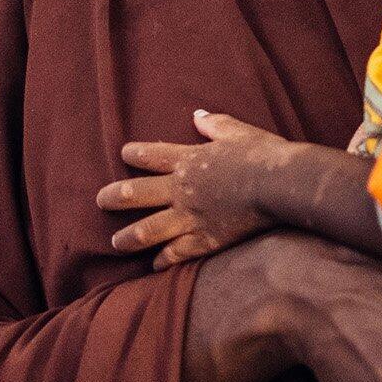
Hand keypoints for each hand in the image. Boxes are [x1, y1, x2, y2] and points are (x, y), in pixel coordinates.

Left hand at [99, 110, 294, 267]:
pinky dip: (163, 260)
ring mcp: (191, 217)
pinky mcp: (205, 240)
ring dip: (128, 237)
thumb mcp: (237, 131)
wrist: (280, 185)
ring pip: (147, 229)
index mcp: (188, 160)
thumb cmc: (262, 154)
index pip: (151, 155)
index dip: (134, 154)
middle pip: (136, 193)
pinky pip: (176, 253)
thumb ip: (214, 124)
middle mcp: (182, 189)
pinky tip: (154, 265)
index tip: (123, 154)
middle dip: (114, 198)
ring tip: (116, 243)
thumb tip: (198, 116)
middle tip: (100, 201)